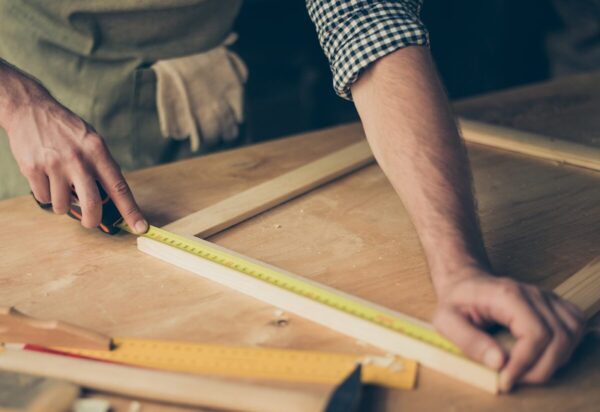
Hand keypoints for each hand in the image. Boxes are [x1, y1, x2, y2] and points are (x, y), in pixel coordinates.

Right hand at [4, 80, 146, 232]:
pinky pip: (43, 198)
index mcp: (98, 151)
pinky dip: (46, 194)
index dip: (131, 211)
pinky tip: (46, 177)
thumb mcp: (92, 141)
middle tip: (90, 221)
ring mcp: (54, 165)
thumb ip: (102, 167)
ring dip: (63, 203)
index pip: (119, 187)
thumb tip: (111, 200)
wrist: (30, 109)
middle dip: (92, 220)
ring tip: (61, 185)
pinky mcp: (32, 169)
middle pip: (92, 204)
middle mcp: (78, 159)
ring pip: (62, 206)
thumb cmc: (67, 130)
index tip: (141, 227)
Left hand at [432, 268, 585, 392]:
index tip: (506, 379)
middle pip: (559, 338)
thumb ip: (468, 340)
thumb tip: (499, 362)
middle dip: (540, 368)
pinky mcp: (552, 304)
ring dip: (555, 360)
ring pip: (571, 333)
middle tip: (514, 378)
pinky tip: (543, 355)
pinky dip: (566, 346)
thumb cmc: (455, 301)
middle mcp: (532, 294)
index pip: (535, 333)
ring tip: (527, 369)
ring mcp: (545, 297)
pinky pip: (574, 326)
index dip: (525, 363)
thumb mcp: (446, 320)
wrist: (464, 282)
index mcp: (507, 295)